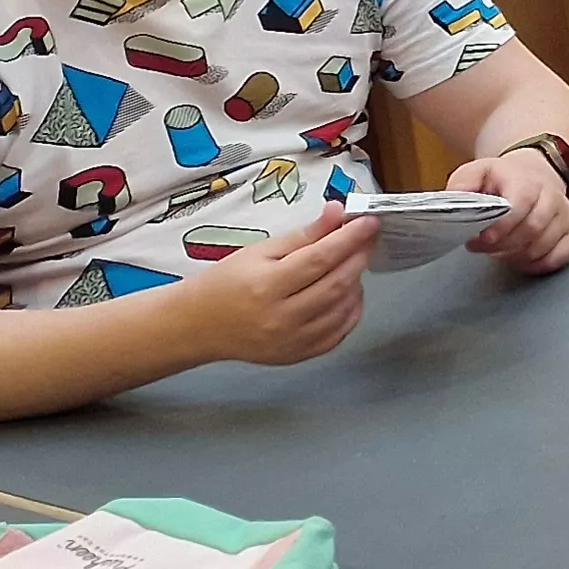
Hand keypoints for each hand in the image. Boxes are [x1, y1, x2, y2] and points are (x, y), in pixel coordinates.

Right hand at [175, 210, 377, 365]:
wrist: (199, 326)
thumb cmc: (227, 283)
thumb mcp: (259, 252)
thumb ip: (304, 235)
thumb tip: (339, 212)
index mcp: (266, 287)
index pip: (320, 260)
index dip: (349, 239)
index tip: (369, 222)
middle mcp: (281, 318)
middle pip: (337, 284)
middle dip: (358, 257)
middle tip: (366, 239)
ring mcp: (292, 341)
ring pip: (344, 308)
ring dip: (357, 282)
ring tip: (350, 264)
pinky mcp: (299, 356)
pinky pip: (340, 332)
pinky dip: (352, 309)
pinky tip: (346, 292)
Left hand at [445, 148, 568, 275]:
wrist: (534, 173)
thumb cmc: (502, 179)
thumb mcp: (476, 173)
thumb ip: (462, 185)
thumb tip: (454, 202)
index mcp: (525, 179)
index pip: (521, 203)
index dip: (502, 226)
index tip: (483, 238)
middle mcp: (551, 195)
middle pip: (533, 227)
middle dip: (504, 245)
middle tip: (484, 247)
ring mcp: (565, 214)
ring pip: (545, 245)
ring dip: (518, 255)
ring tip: (500, 251)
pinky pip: (561, 256)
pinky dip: (538, 264)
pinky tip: (521, 258)